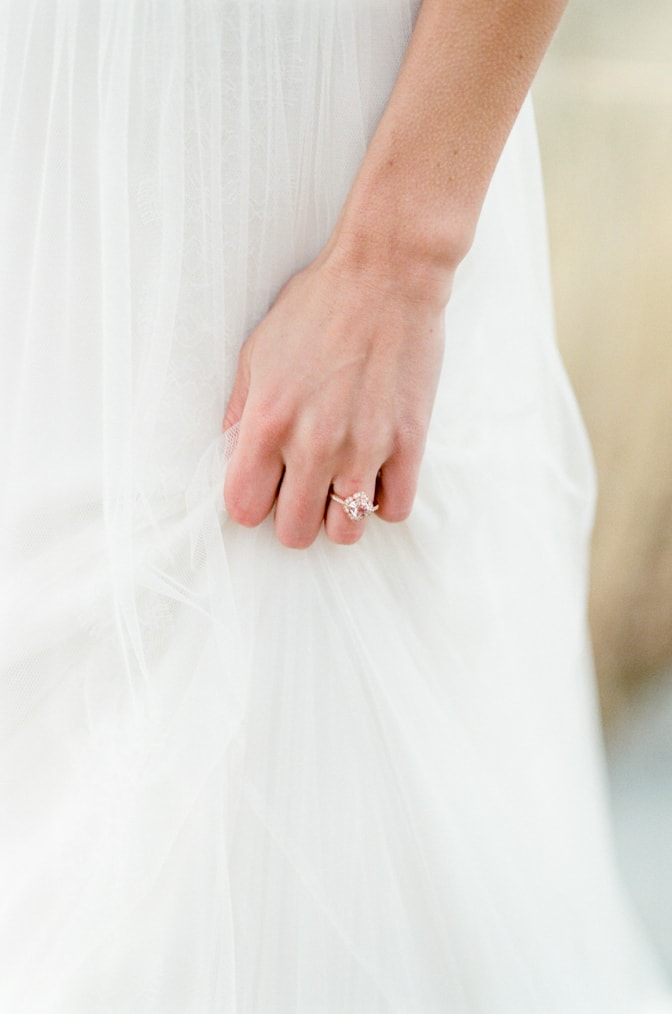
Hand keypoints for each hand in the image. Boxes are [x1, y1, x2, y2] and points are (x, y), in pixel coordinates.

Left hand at [222, 240, 448, 548]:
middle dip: (294, 518)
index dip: (252, 504)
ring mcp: (364, 448)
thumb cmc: (319, 306)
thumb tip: (232, 453)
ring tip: (341, 483)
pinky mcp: (408, 443)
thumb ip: (241, 409)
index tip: (265, 488)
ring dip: (340, 515)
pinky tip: (377, 473)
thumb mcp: (258, 350)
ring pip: (345, 532)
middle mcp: (313, 444)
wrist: (387, 274)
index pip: (244, 509)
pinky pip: (395, 510)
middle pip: (294, 533)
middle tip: (304, 490)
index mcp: (268, 422)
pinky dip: (383, 500)